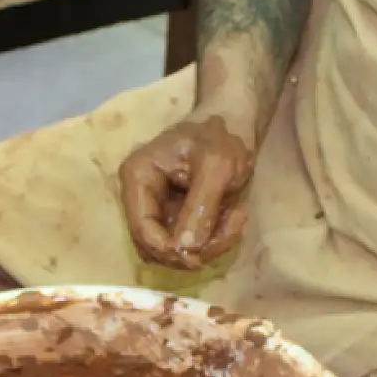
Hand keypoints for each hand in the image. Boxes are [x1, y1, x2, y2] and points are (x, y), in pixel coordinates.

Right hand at [119, 114, 253, 269]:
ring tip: (237, 216)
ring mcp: (157, 208)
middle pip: (154, 246)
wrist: (234, 120)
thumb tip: (186, 248)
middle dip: (192, 248)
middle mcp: (140, 196)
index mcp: (138, 177)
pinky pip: (189, 243)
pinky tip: (234, 215)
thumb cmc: (223, 134)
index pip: (142, 228)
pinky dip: (214, 238)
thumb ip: (201, 207)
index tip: (200, 256)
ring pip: (173, 250)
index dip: (168, 250)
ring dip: (208, 245)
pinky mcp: (175, 216)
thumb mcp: (218, 166)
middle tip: (229, 231)